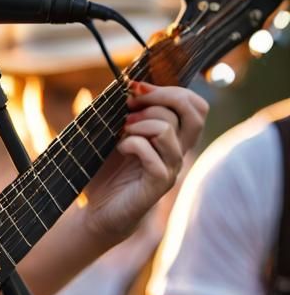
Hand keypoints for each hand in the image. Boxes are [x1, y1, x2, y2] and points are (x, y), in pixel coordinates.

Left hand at [83, 83, 206, 242]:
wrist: (98, 211)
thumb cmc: (105, 171)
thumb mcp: (109, 133)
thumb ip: (119, 111)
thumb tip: (124, 84)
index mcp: (172, 137)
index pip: (195, 105)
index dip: (171, 90)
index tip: (136, 89)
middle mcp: (177, 150)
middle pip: (192, 111)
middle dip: (158, 98)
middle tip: (129, 107)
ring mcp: (170, 168)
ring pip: (167, 130)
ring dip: (139, 123)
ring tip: (120, 132)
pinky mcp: (158, 184)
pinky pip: (151, 154)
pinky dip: (131, 143)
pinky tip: (119, 148)